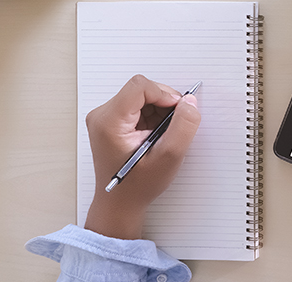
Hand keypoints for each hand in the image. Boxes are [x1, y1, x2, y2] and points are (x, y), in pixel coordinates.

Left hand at [84, 75, 200, 239]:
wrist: (120, 203)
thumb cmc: (138, 185)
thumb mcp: (168, 157)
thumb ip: (183, 126)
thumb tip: (189, 102)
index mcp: (110, 122)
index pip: (140, 86)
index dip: (165, 94)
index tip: (178, 111)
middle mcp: (102, 116)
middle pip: (141, 89)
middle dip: (164, 103)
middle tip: (172, 127)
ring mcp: (105, 118)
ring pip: (142, 96)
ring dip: (160, 110)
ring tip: (163, 135)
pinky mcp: (111, 121)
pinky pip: (138, 105)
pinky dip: (153, 115)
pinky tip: (156, 135)